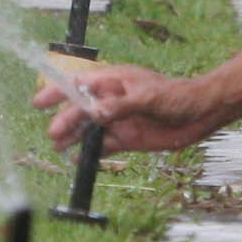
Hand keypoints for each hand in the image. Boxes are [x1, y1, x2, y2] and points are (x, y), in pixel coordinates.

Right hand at [30, 63, 231, 153]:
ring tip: (58, 147)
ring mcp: (119, 120)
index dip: (58, 91)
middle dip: (65, 120)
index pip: (80, 84)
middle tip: (53, 134)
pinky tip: (78, 160)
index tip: (40, 102)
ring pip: (89, 129)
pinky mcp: (127, 138)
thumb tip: (94, 113)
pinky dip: (91, 153)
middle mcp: (112, 100)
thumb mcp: (148, 97)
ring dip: (74, 137)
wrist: (200, 114)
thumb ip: (120, 106)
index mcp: (114, 82)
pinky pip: (104, 146)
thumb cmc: (177, 96)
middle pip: (81, 109)